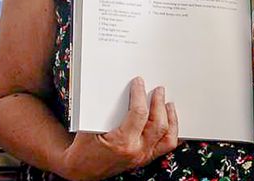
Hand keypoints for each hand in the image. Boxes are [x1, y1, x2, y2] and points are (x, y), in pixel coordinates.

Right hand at [60, 77, 178, 180]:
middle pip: (158, 124)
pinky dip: (171, 133)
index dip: (140, 94)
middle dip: (159, 103)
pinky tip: (170, 124)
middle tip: (158, 91)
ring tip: (168, 105)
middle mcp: (136, 151)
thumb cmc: (83, 150)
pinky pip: (165, 147)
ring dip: (170, 119)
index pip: (139, 113)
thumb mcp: (89, 126)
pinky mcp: (144, 159)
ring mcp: (142, 157)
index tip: (139, 83)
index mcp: (122, 143)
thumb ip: (103, 109)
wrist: (82, 170)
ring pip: (167, 137)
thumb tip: (114, 90)